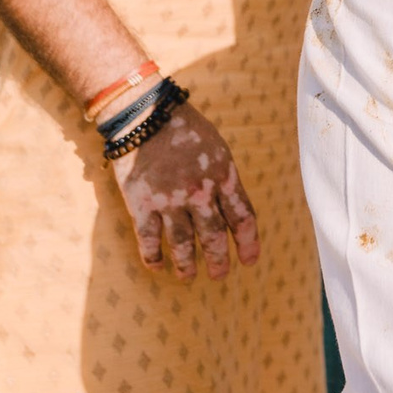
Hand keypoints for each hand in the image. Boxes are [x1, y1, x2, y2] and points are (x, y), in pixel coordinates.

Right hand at [108, 100, 261, 280]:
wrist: (144, 115)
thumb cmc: (183, 127)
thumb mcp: (217, 147)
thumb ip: (224, 177)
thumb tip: (230, 205)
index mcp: (223, 176)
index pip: (242, 217)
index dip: (248, 242)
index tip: (250, 260)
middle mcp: (199, 193)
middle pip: (214, 236)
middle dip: (219, 260)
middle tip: (221, 275)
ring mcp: (170, 201)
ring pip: (183, 245)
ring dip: (187, 265)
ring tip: (189, 277)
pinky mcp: (142, 205)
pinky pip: (149, 240)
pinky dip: (154, 257)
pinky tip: (158, 266)